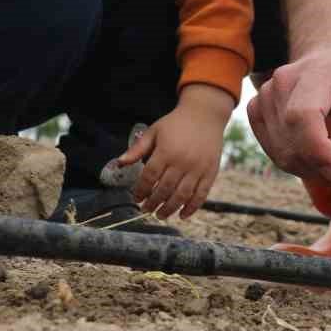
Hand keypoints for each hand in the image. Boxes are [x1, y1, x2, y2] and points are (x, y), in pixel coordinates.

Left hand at [120, 84, 232, 219]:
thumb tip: (119, 163)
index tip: (136, 198)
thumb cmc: (176, 123)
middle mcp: (182, 161)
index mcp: (166, 151)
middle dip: (153, 203)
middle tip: (146, 210)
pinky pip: (201, 195)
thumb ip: (137, 149)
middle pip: (164, 189)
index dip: (141, 191)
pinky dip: (192, 208)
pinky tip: (182, 215)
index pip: (149, 177)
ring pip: (181, 196)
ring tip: (160, 215)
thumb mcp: (154, 131)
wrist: (205, 114)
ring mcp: (198, 168)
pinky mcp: (210, 172)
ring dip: (169, 209)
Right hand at [246, 45, 330, 193]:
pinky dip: (297, 164)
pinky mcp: (257, 110)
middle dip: (324, 169)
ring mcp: (265, 95)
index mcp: (317, 73)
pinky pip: (273, 152)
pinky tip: (317, 155)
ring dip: (313, 171)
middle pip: (292, 143)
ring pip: (282, 154)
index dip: (319, 152)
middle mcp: (283, 82)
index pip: (302, 117)